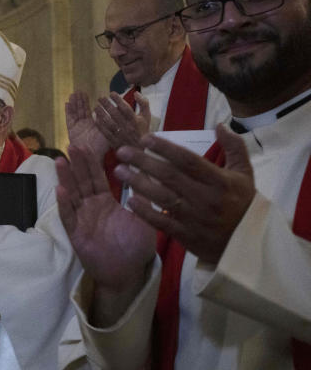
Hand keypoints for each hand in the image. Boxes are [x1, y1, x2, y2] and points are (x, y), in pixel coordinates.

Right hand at [55, 145, 156, 325]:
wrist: (126, 274)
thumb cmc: (135, 247)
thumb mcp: (144, 219)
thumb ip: (142, 199)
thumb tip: (147, 174)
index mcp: (105, 202)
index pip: (96, 178)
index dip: (90, 162)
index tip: (85, 145)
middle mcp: (91, 207)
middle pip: (81, 181)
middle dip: (76, 164)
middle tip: (71, 145)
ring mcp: (81, 219)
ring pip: (72, 195)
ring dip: (66, 178)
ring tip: (61, 161)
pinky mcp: (76, 233)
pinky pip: (68, 216)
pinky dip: (64, 204)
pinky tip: (61, 190)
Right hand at [66, 91, 109, 155]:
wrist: (90, 158)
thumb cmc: (102, 149)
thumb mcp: (108, 133)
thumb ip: (108, 123)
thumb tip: (114, 110)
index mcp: (94, 126)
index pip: (89, 112)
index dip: (87, 103)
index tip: (85, 94)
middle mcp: (85, 126)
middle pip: (81, 111)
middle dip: (80, 101)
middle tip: (78, 91)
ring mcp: (78, 128)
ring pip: (75, 113)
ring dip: (74, 104)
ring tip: (73, 94)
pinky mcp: (71, 132)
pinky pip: (69, 120)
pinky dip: (68, 112)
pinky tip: (67, 103)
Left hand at [94, 92, 149, 148]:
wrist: (140, 149)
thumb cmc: (142, 129)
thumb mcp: (146, 116)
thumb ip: (143, 103)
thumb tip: (136, 93)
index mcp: (136, 121)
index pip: (126, 108)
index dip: (118, 100)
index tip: (111, 93)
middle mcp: (127, 127)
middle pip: (115, 114)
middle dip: (107, 104)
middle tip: (100, 98)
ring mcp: (120, 135)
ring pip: (109, 123)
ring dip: (101, 114)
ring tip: (96, 107)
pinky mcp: (114, 141)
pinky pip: (105, 132)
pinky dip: (100, 125)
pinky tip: (95, 118)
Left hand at [113, 125, 254, 264]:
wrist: (249, 244)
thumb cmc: (243, 204)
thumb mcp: (245, 173)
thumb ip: (234, 147)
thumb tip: (221, 125)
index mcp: (219, 181)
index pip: (188, 160)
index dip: (165, 148)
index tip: (145, 138)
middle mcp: (205, 198)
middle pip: (169, 176)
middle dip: (143, 161)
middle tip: (121, 151)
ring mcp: (194, 218)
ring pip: (162, 197)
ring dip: (138, 183)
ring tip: (119, 170)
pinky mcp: (187, 235)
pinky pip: (162, 222)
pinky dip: (145, 212)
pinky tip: (130, 200)